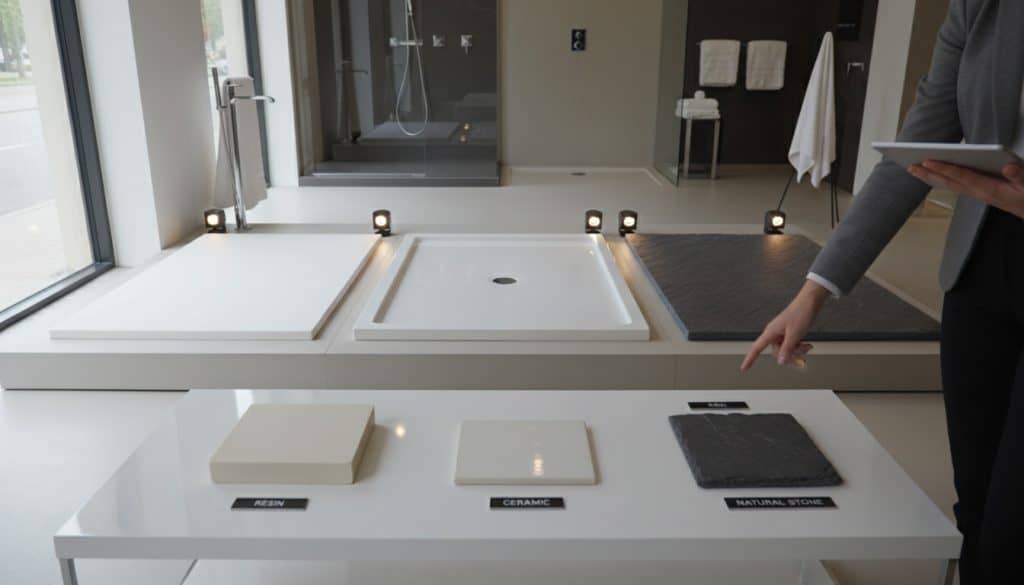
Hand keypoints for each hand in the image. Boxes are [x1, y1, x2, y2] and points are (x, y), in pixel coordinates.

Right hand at [740, 280, 829, 371]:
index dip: (749, 359)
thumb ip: (787, 350)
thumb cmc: (800, 313)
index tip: (744, 368)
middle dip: (789, 356)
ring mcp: (781, 334)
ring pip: (785, 350)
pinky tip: (806, 344)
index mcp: (770, 332)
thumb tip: (780, 362)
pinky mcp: (788, 333)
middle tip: (801, 358)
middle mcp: (774, 333)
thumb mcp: (794, 335)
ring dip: (796, 351)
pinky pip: (790, 345)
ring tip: (806, 346)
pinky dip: (799, 347)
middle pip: (776, 352)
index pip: (756, 348)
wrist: (809, 303)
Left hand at [909, 160, 1023, 218]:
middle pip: (949, 182)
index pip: (962, 176)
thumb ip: (1020, 176)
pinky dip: (942, 179)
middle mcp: (978, 192)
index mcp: (988, 189)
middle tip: (910, 166)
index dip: (944, 168)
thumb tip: (1008, 167)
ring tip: (914, 170)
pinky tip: (933, 175)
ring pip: (949, 185)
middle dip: (929, 174)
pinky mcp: (978, 193)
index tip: (928, 161)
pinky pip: (955, 185)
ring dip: (931, 177)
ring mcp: (977, 194)